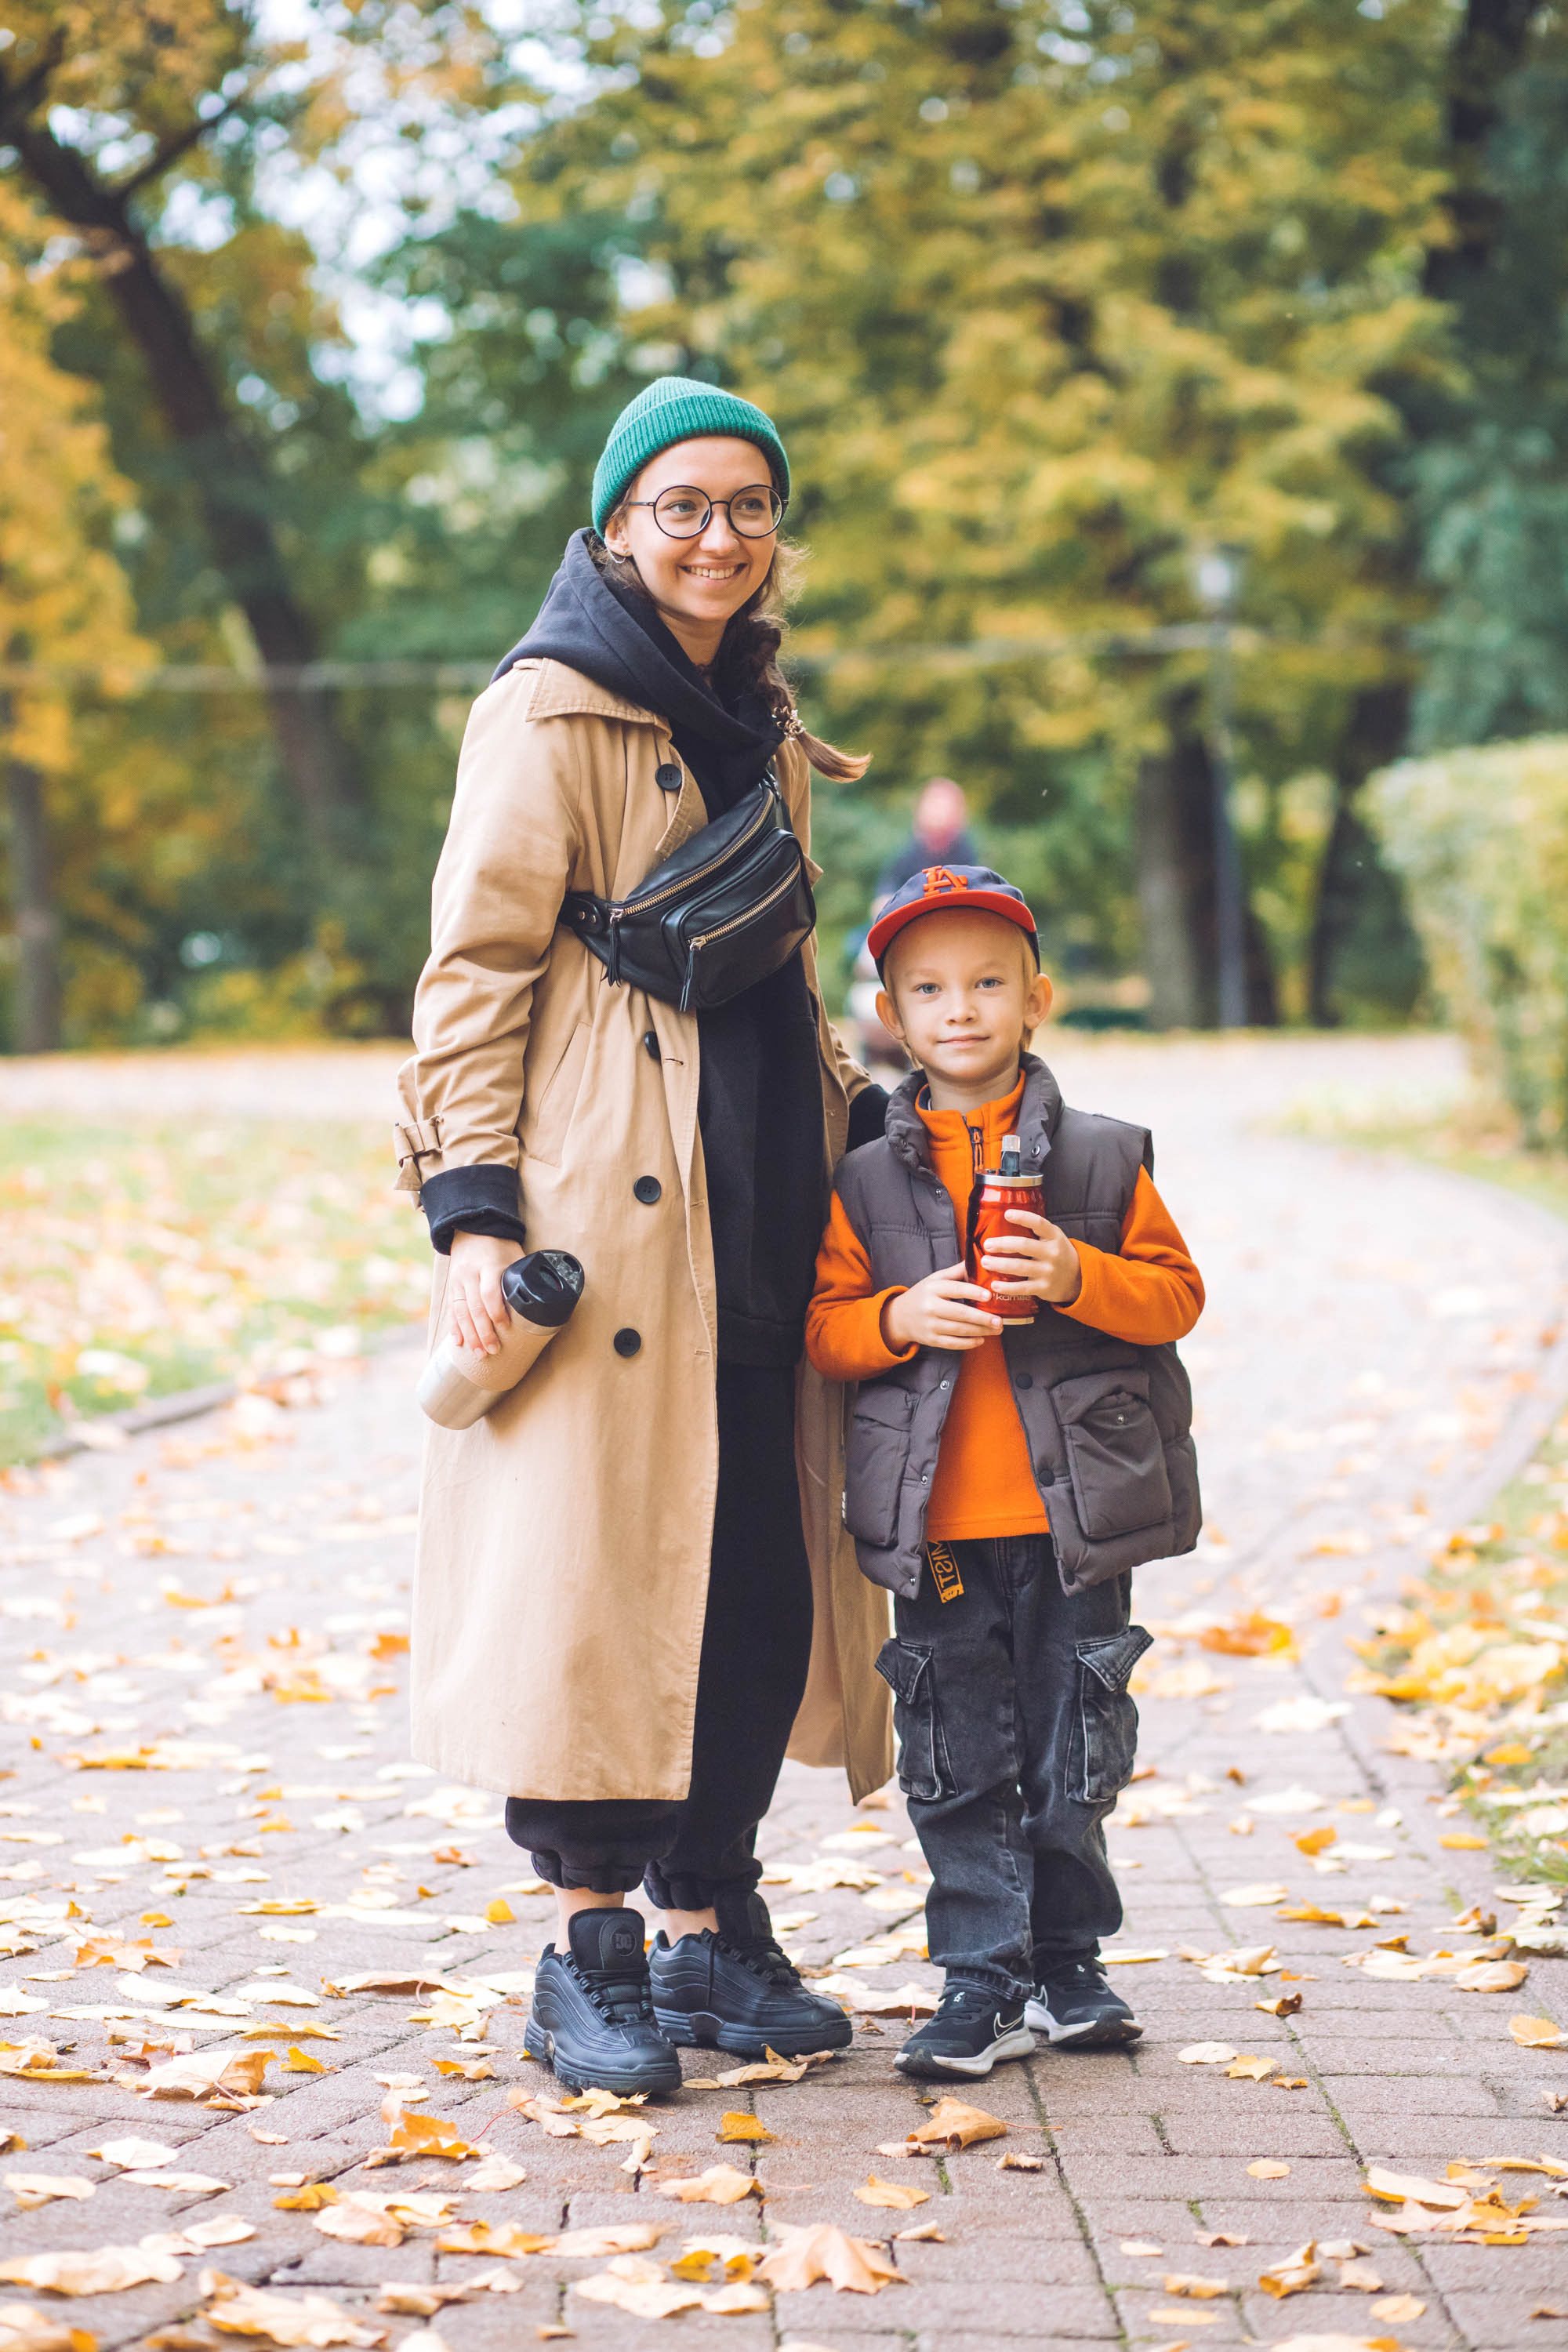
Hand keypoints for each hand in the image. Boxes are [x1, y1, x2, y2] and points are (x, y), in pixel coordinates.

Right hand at [447, 1231, 521, 1356]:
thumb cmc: (501, 1246)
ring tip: (478, 1353)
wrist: (472, 1229)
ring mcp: (459, 1280)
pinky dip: (455, 1327)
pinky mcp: (452, 1286)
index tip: (505, 1327)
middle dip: (483, 1332)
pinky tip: (458, 1342)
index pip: (490, 1292)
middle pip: (475, 1307)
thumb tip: (546, 1296)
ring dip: (470, 1335)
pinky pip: (452, 1310)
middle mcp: (471, 1274)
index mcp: (490, 1266)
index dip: (497, 1312)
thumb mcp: (515, 1255)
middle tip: (492, 1350)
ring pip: (461, 1312)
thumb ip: (524, 1275)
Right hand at [881, 1263, 1002, 1352]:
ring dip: (981, 1331)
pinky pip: (953, 1344)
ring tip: (997, 1329)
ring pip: (959, 1330)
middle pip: (960, 1313)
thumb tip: (980, 1259)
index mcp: (932, 1288)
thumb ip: (956, 1272)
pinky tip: (981, 1339)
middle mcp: (929, 1307)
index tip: (989, 1296)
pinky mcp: (931, 1340)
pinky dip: (968, 1343)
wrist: (899, 1317)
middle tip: (999, 1320)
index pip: (955, 1289)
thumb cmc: (923, 1295)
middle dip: (982, 1318)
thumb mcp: (935, 1279)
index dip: (973, 1292)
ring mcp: (930, 1325)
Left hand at [980, 1208, 1082, 1304]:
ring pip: (1020, 1267)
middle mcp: (1052, 1253)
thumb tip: (1005, 1220)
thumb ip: (1036, 1231)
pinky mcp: (1044, 1288)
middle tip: (987, 1244)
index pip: (1039, 1223)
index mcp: (1054, 1237)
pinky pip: (1022, 1288)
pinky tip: (994, 1285)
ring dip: (1000, 1264)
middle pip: (1024, 1245)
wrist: (1078, 1279)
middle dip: (1003, 1244)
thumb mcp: (1054, 1238)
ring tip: (985, 1261)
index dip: (1023, 1217)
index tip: (1007, 1214)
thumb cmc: (1058, 1254)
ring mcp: (1048, 1271)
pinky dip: (1007, 1287)